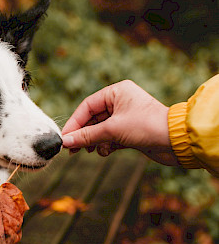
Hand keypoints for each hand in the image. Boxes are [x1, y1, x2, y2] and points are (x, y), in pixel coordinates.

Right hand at [61, 80, 178, 165]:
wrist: (177, 142)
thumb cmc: (147, 126)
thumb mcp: (112, 130)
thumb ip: (87, 136)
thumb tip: (66, 141)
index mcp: (117, 92)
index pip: (87, 106)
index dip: (75, 123)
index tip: (65, 137)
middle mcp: (121, 102)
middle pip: (92, 119)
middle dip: (83, 135)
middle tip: (72, 149)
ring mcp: (126, 117)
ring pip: (100, 129)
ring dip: (94, 141)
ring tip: (89, 151)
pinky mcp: (130, 131)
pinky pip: (110, 137)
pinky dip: (105, 145)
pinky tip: (106, 152)